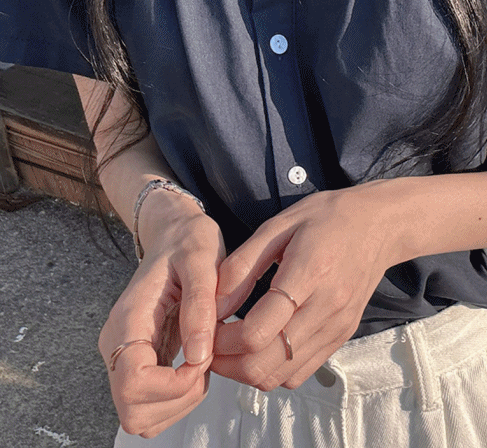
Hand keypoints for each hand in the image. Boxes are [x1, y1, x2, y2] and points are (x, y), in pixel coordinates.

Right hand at [98, 193, 225, 437]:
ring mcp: (124, 356)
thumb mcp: (202, 260)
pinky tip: (195, 366)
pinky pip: (151, 405)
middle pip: (133, 412)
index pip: (133, 383)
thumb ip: (199, 305)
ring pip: (140, 418)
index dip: (174, 385)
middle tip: (204, 365)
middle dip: (178, 399)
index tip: (202, 358)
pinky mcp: (137, 362)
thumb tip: (198, 356)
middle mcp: (117, 343)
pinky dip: (178, 399)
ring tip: (202, 363)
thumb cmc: (188, 242)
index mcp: (127, 319)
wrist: (175, 234)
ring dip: (179, 403)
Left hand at [210, 183, 398, 390]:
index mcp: (308, 272)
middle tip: (212, 342)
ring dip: (246, 371)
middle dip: (227, 362)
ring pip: (281, 377)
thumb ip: (243, 264)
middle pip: (265, 364)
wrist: (378, 225)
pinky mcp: (341, 337)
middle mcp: (326, 307)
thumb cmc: (326, 218)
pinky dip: (272, 370)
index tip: (208, 325)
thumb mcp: (278, 225)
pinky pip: (299, 373)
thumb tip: (214, 303)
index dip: (221, 338)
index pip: (257, 331)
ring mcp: (336, 327)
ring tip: (232, 345)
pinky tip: (260, 345)